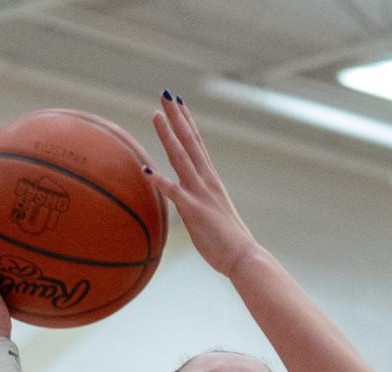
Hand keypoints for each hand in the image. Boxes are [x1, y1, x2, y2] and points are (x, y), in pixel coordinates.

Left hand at [149, 92, 256, 276]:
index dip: (187, 122)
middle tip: (165, 94)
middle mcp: (207, 182)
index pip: (198, 145)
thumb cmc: (229, 243)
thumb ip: (198, 204)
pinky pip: (174, 194)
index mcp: (211, 182)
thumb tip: (186, 201)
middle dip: (177, 117)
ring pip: (181, 159)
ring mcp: (201, 195)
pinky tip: (146, 170)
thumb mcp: (212, 217)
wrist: (244, 258)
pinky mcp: (195, 212)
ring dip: (168, 136)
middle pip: (189, 142)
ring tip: (156, 115)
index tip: (178, 102)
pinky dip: (160, 181)